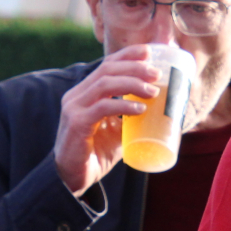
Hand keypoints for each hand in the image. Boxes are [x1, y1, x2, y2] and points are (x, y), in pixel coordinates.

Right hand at [54, 47, 163, 196]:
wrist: (72, 179)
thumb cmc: (94, 154)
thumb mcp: (116, 132)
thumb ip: (129, 118)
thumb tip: (158, 110)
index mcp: (84, 93)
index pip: (106, 65)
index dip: (127, 55)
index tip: (150, 51)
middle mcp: (76, 96)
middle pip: (107, 70)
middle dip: (134, 67)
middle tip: (157, 73)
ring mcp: (74, 108)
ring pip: (105, 84)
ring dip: (133, 84)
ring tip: (153, 91)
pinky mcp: (77, 124)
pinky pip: (103, 108)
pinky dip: (124, 106)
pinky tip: (140, 109)